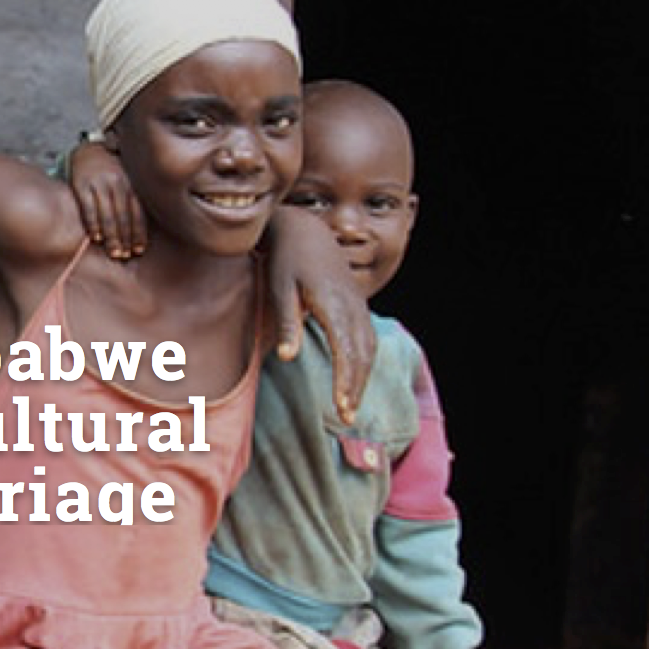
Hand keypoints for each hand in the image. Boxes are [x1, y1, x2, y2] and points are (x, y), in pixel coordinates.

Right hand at [67, 140, 145, 259]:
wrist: (88, 150)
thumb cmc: (110, 172)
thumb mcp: (126, 180)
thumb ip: (132, 200)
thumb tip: (140, 230)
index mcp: (131, 184)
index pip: (137, 212)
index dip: (138, 232)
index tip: (139, 250)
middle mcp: (117, 183)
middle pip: (123, 216)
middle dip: (125, 238)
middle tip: (125, 256)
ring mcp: (99, 184)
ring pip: (107, 214)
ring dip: (111, 236)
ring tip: (114, 252)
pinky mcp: (81, 185)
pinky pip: (88, 208)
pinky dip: (93, 224)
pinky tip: (96, 238)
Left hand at [266, 205, 370, 424]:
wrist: (305, 231)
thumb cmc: (286, 260)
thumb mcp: (279, 289)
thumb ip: (286, 323)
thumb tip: (286, 357)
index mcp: (334, 303)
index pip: (346, 351)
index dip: (345, 381)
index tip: (341, 406)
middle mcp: (353, 306)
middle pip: (362, 354)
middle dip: (356, 387)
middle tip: (346, 417)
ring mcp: (359, 304)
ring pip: (369, 348)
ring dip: (362, 378)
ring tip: (350, 406)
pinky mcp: (358, 304)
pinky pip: (368, 338)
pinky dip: (364, 362)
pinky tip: (355, 378)